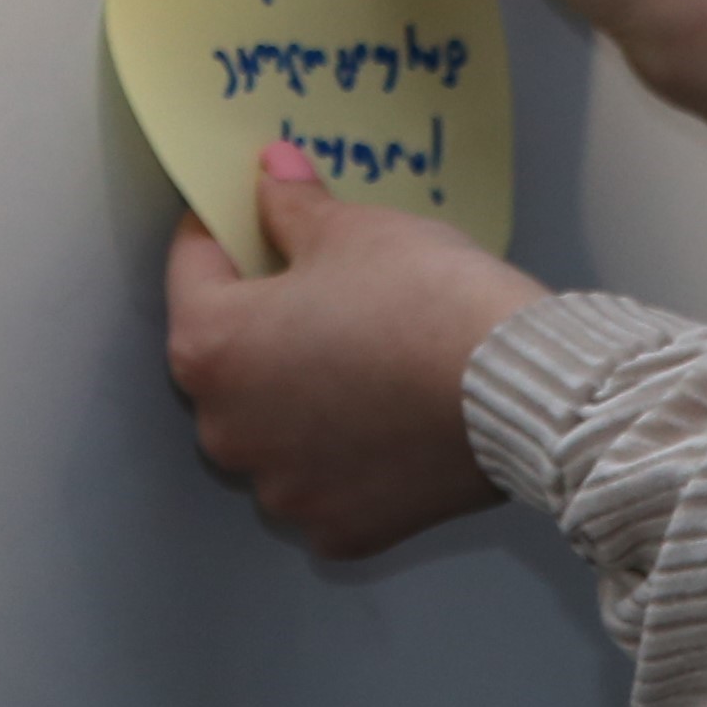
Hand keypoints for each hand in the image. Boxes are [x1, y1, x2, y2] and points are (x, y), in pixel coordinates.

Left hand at [164, 146, 541, 555]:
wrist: (513, 387)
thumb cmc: (422, 300)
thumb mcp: (352, 229)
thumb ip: (292, 207)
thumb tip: (271, 178)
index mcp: (211, 349)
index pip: (194, 272)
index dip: (222, 232)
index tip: (249, 214)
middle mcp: (227, 431)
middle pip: (226, 361)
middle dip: (261, 322)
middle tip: (315, 285)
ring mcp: (282, 489)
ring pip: (270, 431)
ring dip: (296, 398)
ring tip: (357, 357)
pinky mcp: (338, 529)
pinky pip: (321, 481)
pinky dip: (342, 455)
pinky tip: (384, 420)